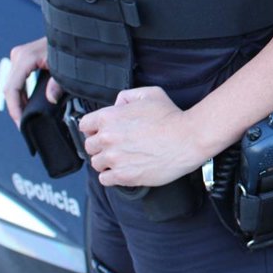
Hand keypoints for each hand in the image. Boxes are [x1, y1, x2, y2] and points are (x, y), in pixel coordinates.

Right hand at [3, 37, 62, 126]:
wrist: (71, 33)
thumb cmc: (69, 48)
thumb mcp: (65, 67)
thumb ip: (58, 84)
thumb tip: (51, 100)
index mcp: (24, 58)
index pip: (12, 89)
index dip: (14, 108)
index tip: (20, 123)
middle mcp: (18, 56)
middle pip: (9, 88)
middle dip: (15, 108)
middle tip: (22, 125)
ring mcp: (18, 56)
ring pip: (11, 84)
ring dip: (17, 101)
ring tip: (25, 118)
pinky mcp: (22, 58)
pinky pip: (17, 80)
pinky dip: (21, 93)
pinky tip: (27, 105)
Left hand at [78, 87, 206, 187]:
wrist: (188, 138)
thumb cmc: (171, 116)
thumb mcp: (149, 93)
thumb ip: (126, 96)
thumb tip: (116, 105)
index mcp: (109, 117)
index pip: (84, 125)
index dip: (94, 128)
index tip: (102, 132)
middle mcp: (107, 138)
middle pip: (90, 146)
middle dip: (100, 145)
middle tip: (115, 146)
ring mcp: (115, 159)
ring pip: (96, 163)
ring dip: (106, 161)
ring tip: (121, 159)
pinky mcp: (124, 176)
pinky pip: (105, 179)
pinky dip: (112, 176)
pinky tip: (122, 170)